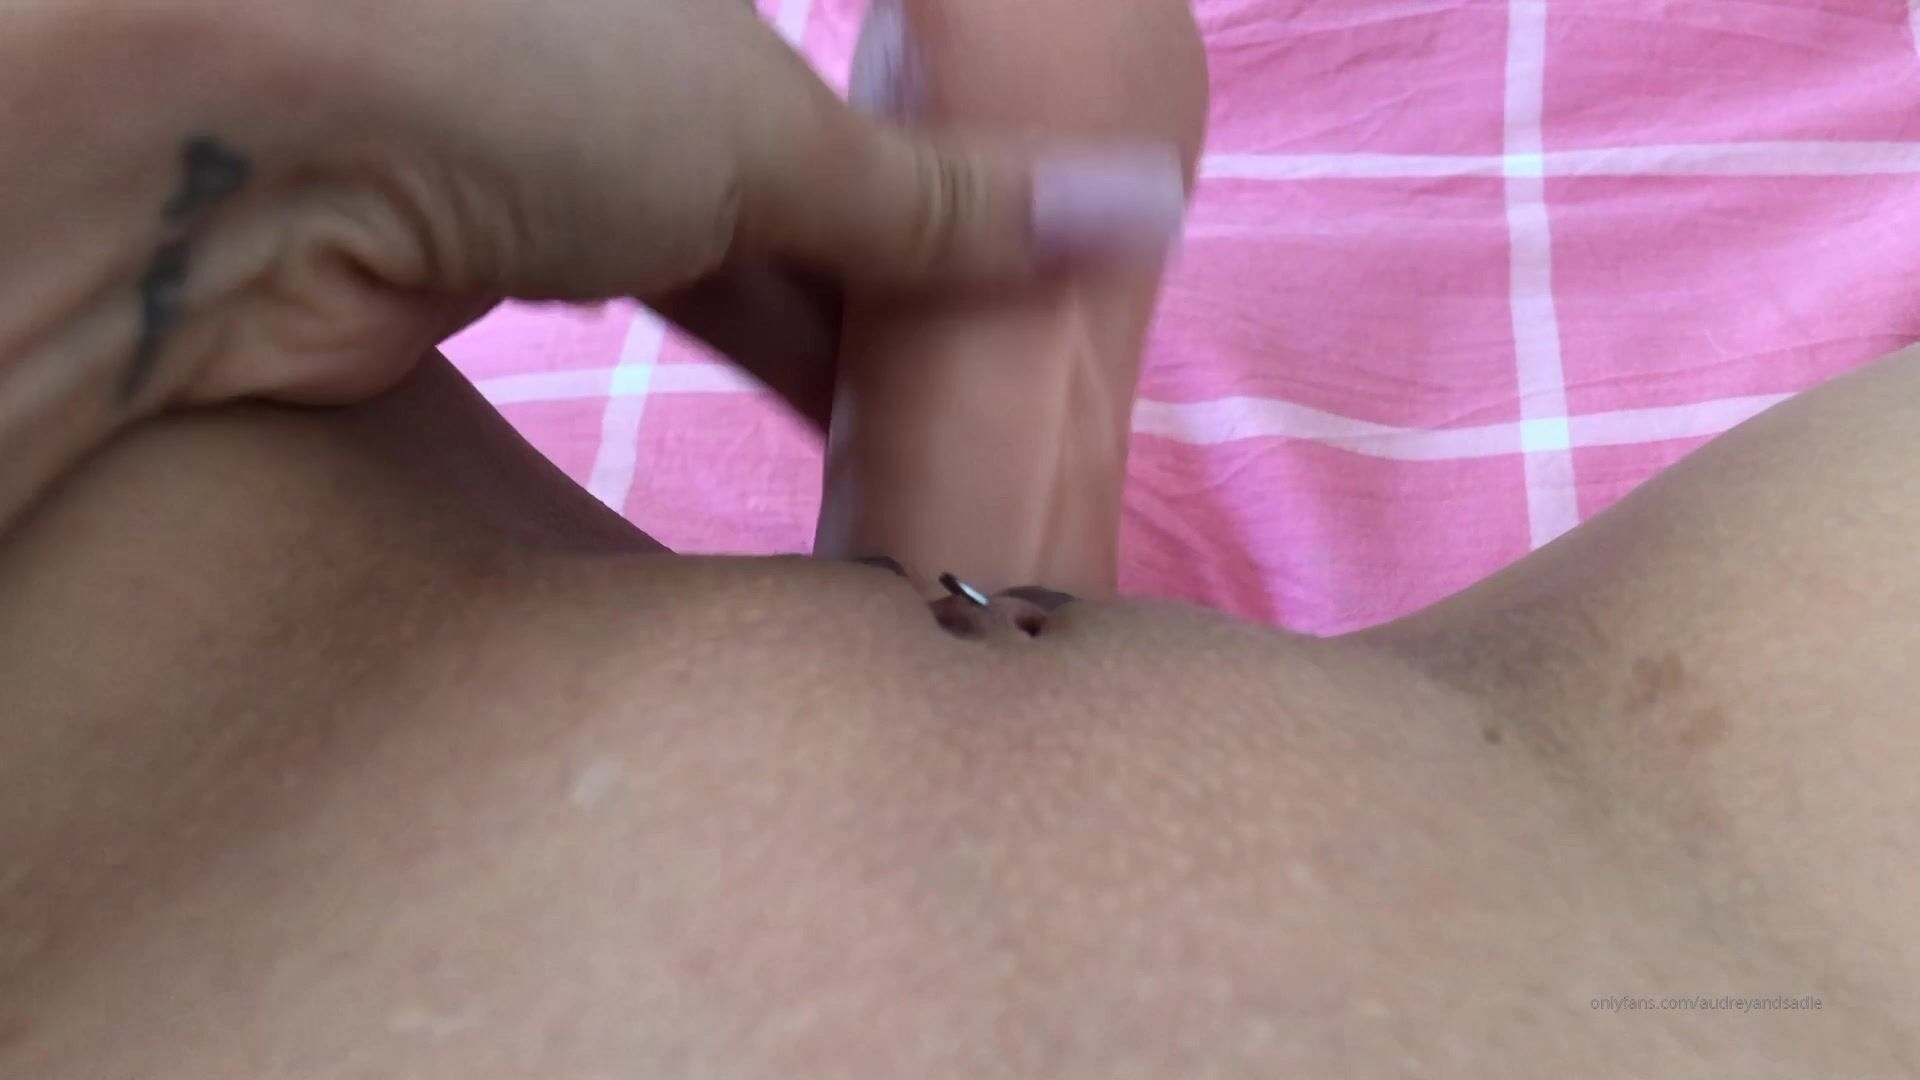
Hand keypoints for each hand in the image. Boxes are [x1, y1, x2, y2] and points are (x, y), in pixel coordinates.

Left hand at [149, 0, 1185, 402]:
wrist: (257, 158)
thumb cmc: (536, 73)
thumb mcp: (778, 135)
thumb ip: (949, 199)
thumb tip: (1135, 212)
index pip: (855, 89)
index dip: (955, 159)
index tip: (1030, 246)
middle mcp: (616, 44)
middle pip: (799, 165)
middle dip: (900, 268)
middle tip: (997, 368)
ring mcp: (545, 143)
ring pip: (727, 247)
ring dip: (829, 338)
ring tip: (937, 429)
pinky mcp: (476, 256)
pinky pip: (653, 310)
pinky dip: (745, 371)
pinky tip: (828, 437)